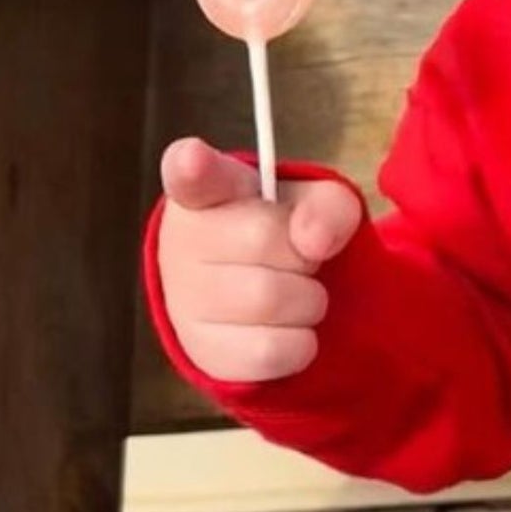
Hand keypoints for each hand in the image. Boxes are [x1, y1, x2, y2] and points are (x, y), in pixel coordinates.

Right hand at [156, 137, 362, 381]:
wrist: (264, 303)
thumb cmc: (283, 236)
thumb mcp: (317, 205)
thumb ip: (328, 206)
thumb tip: (313, 240)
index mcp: (207, 189)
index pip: (192, 173)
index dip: (192, 165)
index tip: (193, 158)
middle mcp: (182, 242)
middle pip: (267, 239)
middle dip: (303, 251)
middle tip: (295, 255)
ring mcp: (185, 302)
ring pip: (271, 299)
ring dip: (307, 299)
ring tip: (293, 290)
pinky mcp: (203, 354)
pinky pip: (273, 352)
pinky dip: (301, 343)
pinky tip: (284, 328)